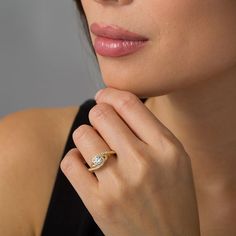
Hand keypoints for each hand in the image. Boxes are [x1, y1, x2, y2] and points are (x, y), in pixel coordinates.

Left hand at [60, 88, 200, 235]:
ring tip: (97, 149)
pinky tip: (87, 166)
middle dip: (98, 114)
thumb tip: (114, 104)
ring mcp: (119, 184)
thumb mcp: (175, 158)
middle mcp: (143, 162)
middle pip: (101, 114)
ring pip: (83, 134)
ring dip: (87, 137)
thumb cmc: (173, 199)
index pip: (128, 103)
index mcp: (167, 148)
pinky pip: (70, 162)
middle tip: (101, 124)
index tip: (103, 96)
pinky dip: (75, 159)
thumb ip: (149, 129)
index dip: (110, 94)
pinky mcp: (98, 203)